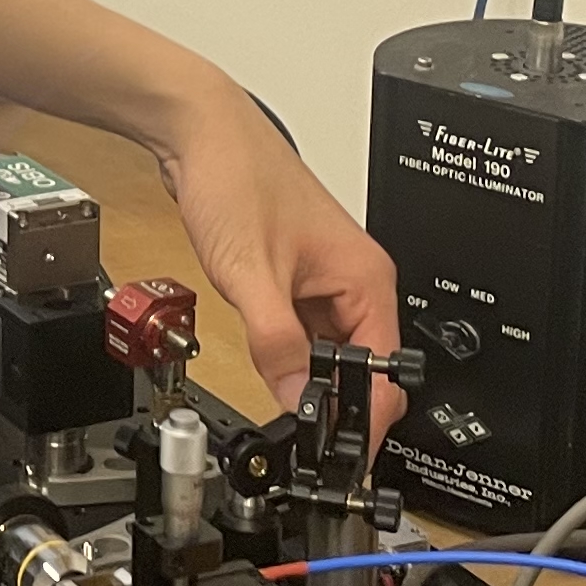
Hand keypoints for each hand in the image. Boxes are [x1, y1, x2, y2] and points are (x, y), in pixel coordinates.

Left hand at [148, 89, 404, 422]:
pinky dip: (288, 352)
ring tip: (278, 385)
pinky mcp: (299, 280)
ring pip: (330, 354)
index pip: (384, 374)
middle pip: (361, 370)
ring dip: (307, 375)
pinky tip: (266, 354)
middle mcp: (357, 281)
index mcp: (368, 279)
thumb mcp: (251, 273)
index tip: (340, 453)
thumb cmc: (236, 177)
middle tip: (302, 429)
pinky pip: (305, 334)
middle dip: (335, 401)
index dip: (364, 419)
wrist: (201, 132)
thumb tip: (296, 398)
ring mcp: (328, 281)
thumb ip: (276, 342)